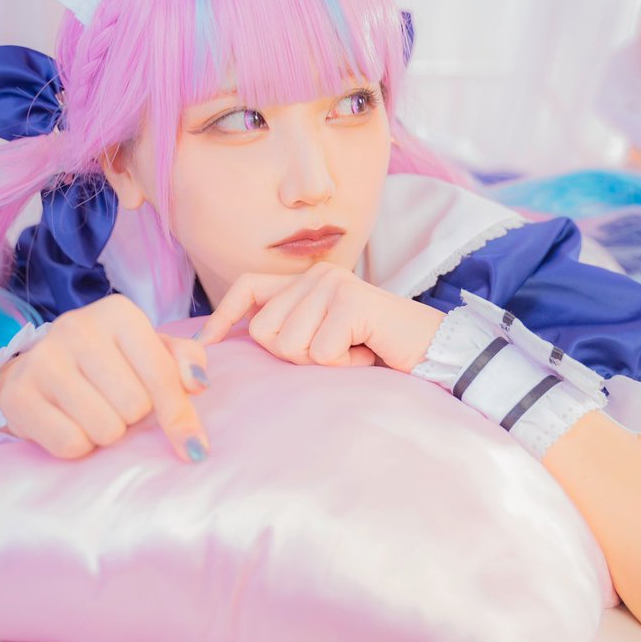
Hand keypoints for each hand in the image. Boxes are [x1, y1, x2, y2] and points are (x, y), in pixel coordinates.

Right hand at [0, 295, 209, 460]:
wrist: (39, 367)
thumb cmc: (112, 361)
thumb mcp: (153, 351)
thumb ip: (186, 362)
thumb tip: (197, 384)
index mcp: (119, 313)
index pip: (162, 375)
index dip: (181, 417)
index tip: (195, 448)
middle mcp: (77, 328)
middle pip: (136, 407)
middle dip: (134, 417)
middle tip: (117, 403)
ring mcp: (43, 359)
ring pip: (105, 429)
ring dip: (108, 432)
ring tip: (95, 411)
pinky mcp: (17, 394)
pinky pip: (70, 444)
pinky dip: (78, 445)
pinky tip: (71, 422)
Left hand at [197, 262, 444, 373]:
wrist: (433, 348)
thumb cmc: (377, 349)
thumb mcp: (326, 335)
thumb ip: (291, 327)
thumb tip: (236, 340)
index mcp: (306, 280)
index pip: (248, 287)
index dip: (224, 315)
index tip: (207, 342)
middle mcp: (316, 276)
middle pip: (264, 331)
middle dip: (293, 357)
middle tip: (332, 353)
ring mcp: (333, 286)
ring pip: (290, 346)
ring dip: (322, 362)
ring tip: (352, 350)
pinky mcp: (350, 304)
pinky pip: (321, 354)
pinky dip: (345, 365)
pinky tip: (366, 353)